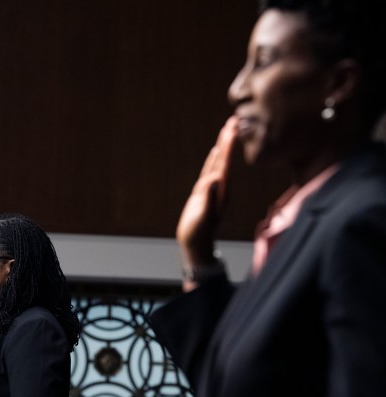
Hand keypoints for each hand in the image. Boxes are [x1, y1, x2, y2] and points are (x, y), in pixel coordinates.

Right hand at [176, 116, 237, 270]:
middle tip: (235, 119)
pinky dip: (214, 159)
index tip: (233, 128)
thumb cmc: (198, 232)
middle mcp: (220, 186)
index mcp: (221, 190)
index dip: (229, 145)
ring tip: (227, 129)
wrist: (196, 243)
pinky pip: (210, 170)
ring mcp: (214, 188)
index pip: (226, 163)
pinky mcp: (205, 191)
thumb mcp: (203, 216)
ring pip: (219, 162)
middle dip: (230, 139)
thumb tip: (215, 179)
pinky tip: (215, 151)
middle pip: (226, 158)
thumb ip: (209, 198)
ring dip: (224, 145)